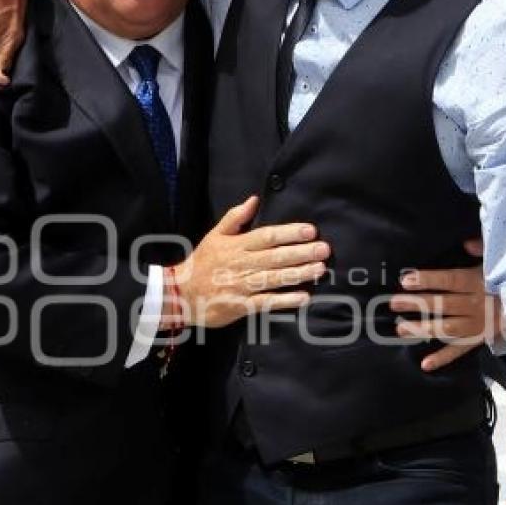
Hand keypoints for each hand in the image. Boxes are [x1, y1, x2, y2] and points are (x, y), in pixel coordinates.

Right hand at [173, 196, 328, 328]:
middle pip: (275, 257)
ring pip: (273, 278)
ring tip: (319, 270)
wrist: (181, 293)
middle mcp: (241, 264)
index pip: (267, 236)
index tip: (310, 231)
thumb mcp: (215, 235)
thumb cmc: (202, 262)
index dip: (289, 233)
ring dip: (298, 274)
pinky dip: (284, 300)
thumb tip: (254, 199)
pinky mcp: (241, 305)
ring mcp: (241, 285)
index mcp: (237, 245)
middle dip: (301, 253)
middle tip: (324, 249)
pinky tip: (302, 297)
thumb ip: (235, 217)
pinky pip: (265, 302)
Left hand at [389, 237, 505, 370]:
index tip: (406, 280)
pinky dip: (443, 358)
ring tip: (401, 330)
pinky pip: (460, 350)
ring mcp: (476, 324)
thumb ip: (483, 249)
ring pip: (447, 328)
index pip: (450, 280)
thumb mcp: (499, 260)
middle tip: (394, 304)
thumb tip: (466, 244)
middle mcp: (475, 304)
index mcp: (477, 282)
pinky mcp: (479, 339)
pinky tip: (425, 364)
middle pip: (442, 304)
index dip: (428, 280)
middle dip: (417, 304)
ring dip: (424, 329)